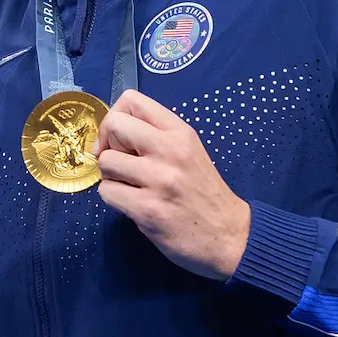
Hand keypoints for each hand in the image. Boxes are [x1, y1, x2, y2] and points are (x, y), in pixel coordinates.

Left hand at [95, 89, 250, 279]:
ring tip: (130, 187)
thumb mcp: (188, 153)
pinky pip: (107, 192)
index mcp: (180, 133)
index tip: (120, 140)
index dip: (115, 118)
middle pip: (115, 124)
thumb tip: (112, 134)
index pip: (132, 100)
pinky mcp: (148, 208)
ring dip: (110, 176)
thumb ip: (156, 137)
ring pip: (106, 161)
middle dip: (108, 144)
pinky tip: (133, 205)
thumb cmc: (203, 194)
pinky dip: (113, 198)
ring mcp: (159, 180)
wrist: (231, 237)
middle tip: (121, 164)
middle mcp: (171, 151)